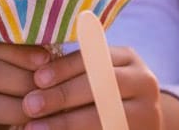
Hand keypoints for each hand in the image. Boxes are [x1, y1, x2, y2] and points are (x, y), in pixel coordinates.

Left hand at [21, 46, 160, 128]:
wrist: (137, 122)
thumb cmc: (103, 93)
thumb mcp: (98, 75)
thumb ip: (76, 73)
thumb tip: (35, 78)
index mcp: (129, 59)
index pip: (97, 56)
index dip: (66, 67)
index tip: (37, 78)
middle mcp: (145, 82)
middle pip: (103, 85)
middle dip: (63, 95)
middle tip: (30, 105)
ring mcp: (147, 112)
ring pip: (105, 115)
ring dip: (66, 123)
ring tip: (34, 128)